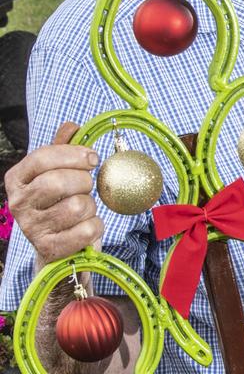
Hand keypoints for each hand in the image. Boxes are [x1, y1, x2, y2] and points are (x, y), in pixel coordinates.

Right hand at [3, 122, 102, 262]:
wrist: (57, 243)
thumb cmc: (60, 200)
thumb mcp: (58, 170)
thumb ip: (63, 147)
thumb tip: (72, 126)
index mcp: (17, 178)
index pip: (42, 156)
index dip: (73, 154)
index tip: (92, 158)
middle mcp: (18, 203)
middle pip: (59, 181)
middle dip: (84, 181)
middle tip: (86, 187)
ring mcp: (31, 228)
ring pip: (77, 206)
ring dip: (90, 206)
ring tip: (83, 209)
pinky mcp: (49, 248)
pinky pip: (87, 230)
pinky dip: (95, 226)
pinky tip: (85, 226)